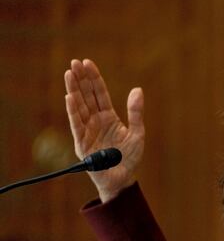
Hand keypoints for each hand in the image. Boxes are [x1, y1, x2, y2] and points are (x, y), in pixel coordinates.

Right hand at [64, 59, 144, 201]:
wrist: (123, 178)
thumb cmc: (129, 157)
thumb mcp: (137, 133)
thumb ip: (135, 112)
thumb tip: (137, 89)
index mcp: (108, 117)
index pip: (100, 93)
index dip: (94, 78)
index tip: (87, 62)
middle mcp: (95, 121)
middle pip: (86, 96)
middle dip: (80, 79)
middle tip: (74, 62)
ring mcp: (87, 131)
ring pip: (79, 107)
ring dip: (73, 90)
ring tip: (68, 73)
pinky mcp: (82, 143)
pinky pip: (77, 125)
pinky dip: (73, 111)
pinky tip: (69, 97)